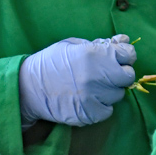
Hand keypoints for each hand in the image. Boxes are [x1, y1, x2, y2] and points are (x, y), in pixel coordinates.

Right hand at [18, 35, 136, 128]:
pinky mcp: (88, 114)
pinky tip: (90, 99)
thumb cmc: (50, 63)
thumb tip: (123, 40)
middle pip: (128, 76)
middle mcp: (97, 76)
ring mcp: (93, 97)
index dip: (126, 55)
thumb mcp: (73, 45)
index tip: (120, 58)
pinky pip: (108, 111)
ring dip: (110, 90)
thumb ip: (101, 43)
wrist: (26, 89)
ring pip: (118, 94)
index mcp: (94, 55)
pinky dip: (102, 106)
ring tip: (94, 87)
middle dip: (121, 73)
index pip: (129, 55)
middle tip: (108, 74)